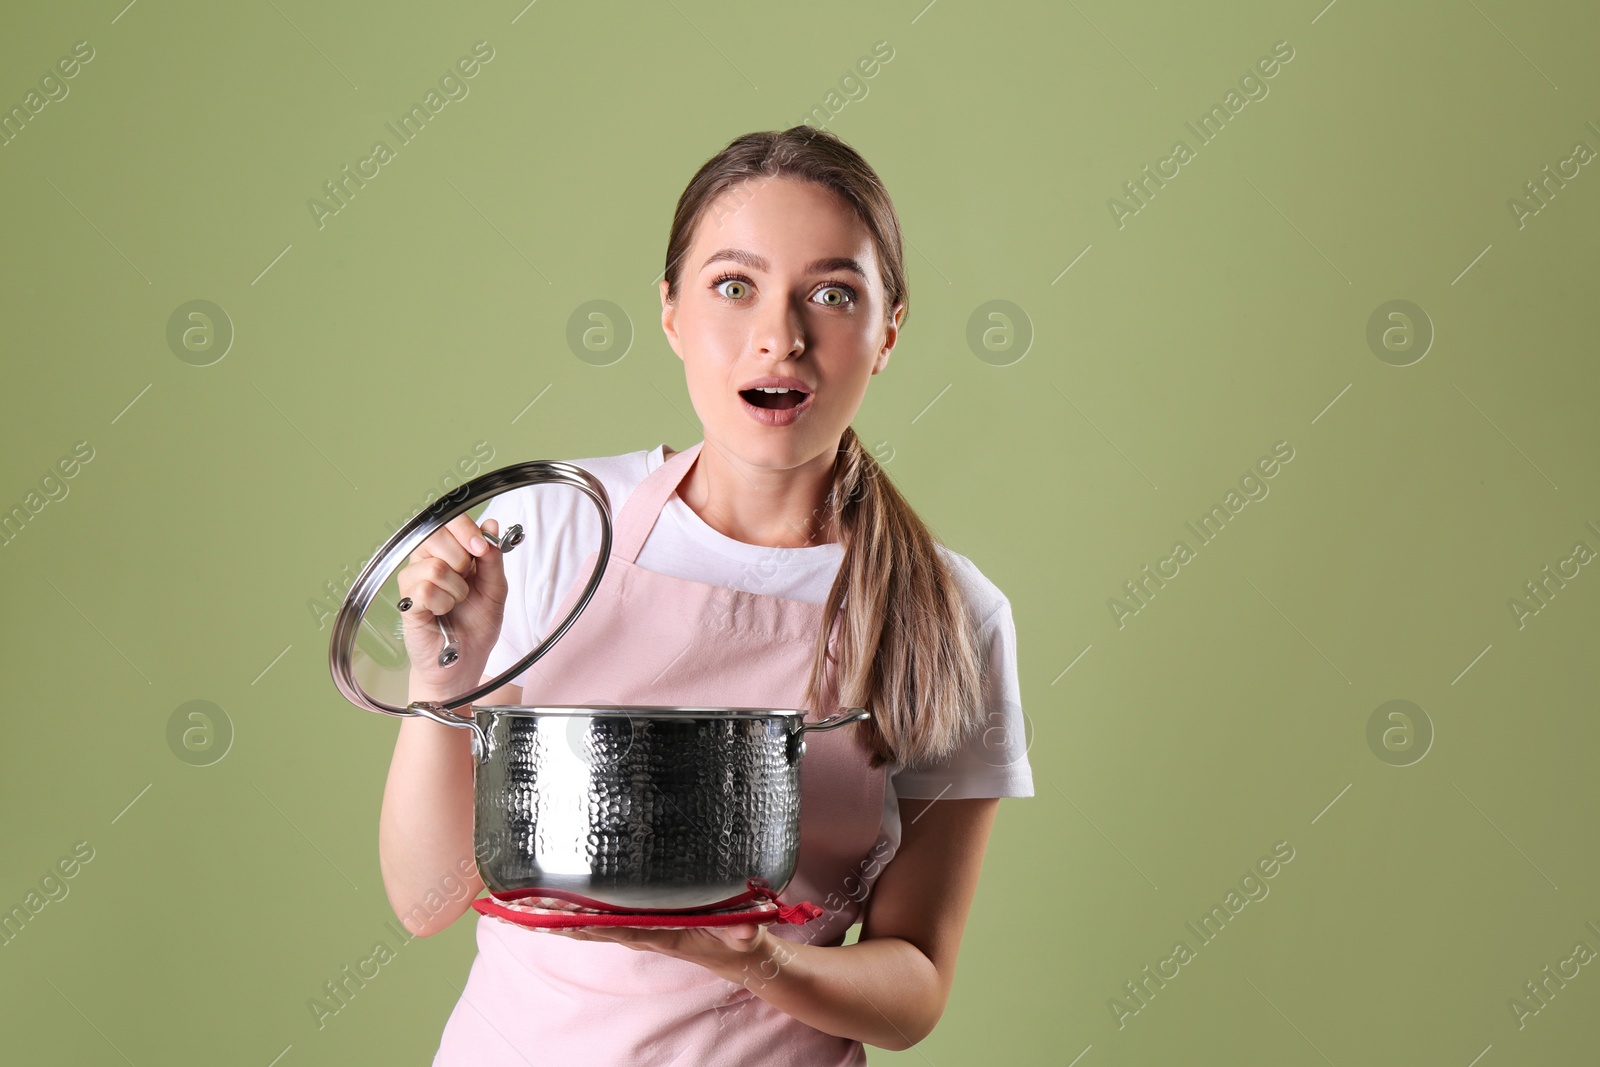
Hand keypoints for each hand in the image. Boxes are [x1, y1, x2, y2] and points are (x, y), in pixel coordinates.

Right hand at [397, 515, 507, 687]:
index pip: (449, 521)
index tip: (482, 548)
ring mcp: (413, 581)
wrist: (466, 660)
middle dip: (462, 561)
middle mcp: (427, 561)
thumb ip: (493, 558)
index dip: (466, 530)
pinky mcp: (406, 602)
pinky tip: (442, 612)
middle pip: (436, 535)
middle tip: (467, 583)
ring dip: (456, 590)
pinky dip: (443, 604)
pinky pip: (425, 590)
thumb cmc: (477, 625)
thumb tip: (491, 525)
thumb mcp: (496, 588)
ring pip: (434, 566)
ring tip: (456, 602)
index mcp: (450, 552)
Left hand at [542, 921, 782, 981]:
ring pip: (592, 924)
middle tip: (519, 908)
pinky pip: (601, 919)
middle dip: (558, 921)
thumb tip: (746, 932)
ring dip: (558, 918)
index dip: (592, 924)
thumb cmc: (737, 940)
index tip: (561, 919)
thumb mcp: (743, 936)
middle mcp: (644, 932)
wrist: (738, 954)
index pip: (621, 928)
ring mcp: (639, 928)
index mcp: (663, 933)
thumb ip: (743, 933)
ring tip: (521, 904)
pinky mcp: (640, 922)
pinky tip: (552, 904)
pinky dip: (575, 913)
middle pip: (593, 929)